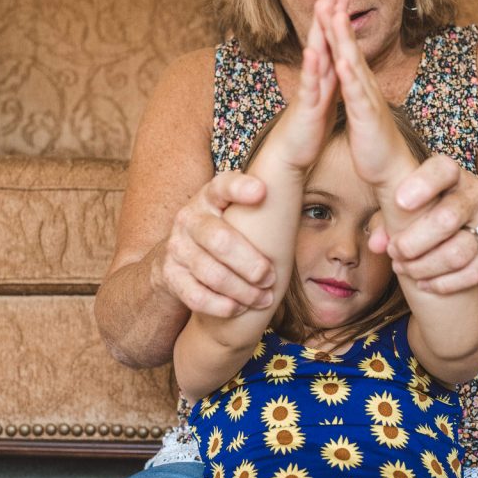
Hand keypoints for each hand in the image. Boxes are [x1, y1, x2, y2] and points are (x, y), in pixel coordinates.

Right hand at [155, 170, 275, 316]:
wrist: (176, 261)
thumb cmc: (223, 234)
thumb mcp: (236, 213)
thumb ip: (263, 202)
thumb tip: (307, 168)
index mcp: (210, 196)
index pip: (223, 185)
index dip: (240, 188)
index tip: (262, 191)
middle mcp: (190, 217)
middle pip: (220, 239)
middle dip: (250, 263)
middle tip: (271, 277)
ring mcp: (177, 246)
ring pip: (211, 272)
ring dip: (242, 290)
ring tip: (263, 298)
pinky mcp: (170, 274)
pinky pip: (195, 295)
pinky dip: (220, 305)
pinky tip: (238, 309)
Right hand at [268, 0, 337, 168]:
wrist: (292, 154)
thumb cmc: (309, 127)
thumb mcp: (324, 97)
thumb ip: (328, 77)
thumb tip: (335, 61)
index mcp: (323, 74)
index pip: (329, 38)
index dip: (335, 15)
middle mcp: (314, 77)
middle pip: (320, 38)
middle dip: (326, 11)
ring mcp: (309, 90)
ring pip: (314, 56)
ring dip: (318, 31)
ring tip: (322, 7)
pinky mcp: (306, 107)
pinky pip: (310, 85)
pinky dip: (312, 68)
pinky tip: (313, 51)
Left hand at [315, 0, 416, 187]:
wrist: (390, 170)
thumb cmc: (373, 141)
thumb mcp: (359, 108)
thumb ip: (353, 88)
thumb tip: (348, 71)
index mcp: (358, 83)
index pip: (345, 45)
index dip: (335, 20)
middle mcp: (365, 85)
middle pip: (349, 44)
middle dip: (339, 15)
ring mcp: (367, 99)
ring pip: (354, 63)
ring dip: (344, 39)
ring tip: (333, 13)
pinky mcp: (368, 117)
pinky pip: (357, 95)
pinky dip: (349, 78)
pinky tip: (342, 62)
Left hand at [386, 155, 477, 293]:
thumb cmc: (441, 212)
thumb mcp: (418, 207)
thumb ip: (390, 219)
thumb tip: (376, 244)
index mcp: (453, 175)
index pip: (442, 169)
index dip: (422, 184)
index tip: (399, 202)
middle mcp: (477, 193)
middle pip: (447, 218)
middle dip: (414, 241)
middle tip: (395, 252)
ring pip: (459, 251)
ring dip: (426, 266)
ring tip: (406, 269)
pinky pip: (474, 271)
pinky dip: (445, 283)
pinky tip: (426, 284)